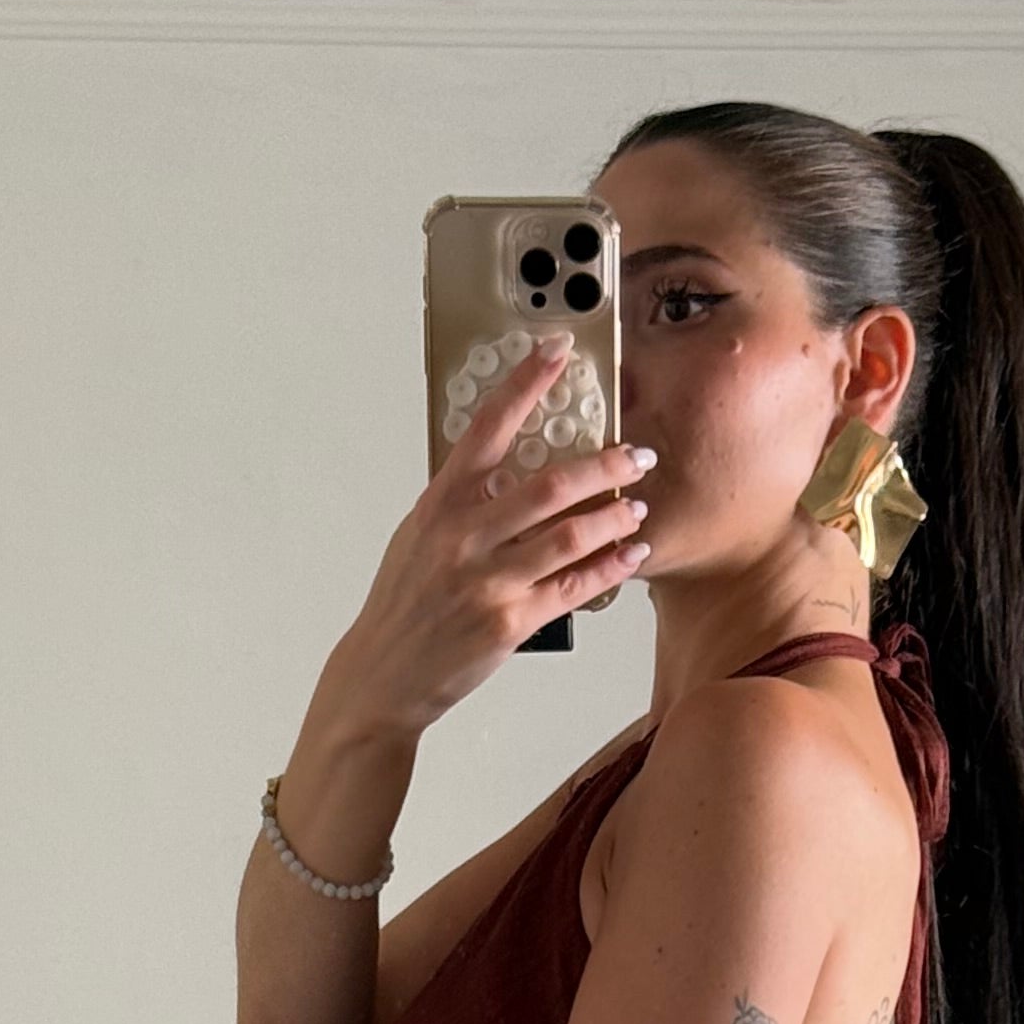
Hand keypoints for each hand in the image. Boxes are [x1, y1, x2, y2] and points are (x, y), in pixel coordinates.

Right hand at [329, 333, 652, 738]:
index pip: (488, 426)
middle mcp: (464, 535)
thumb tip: (503, 468)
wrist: (385, 674)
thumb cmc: (405, 603)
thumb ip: (460, 502)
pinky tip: (630, 556)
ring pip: (570, 536)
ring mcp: (488, 580)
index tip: (557, 350)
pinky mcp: (510, 623)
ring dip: (615, 518)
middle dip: (604, 466)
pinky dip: (609, 569)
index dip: (526, 383)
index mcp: (441, 502)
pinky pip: (573, 588)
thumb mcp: (419, 536)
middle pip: (550, 484)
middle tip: (637, 456)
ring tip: (638, 508)